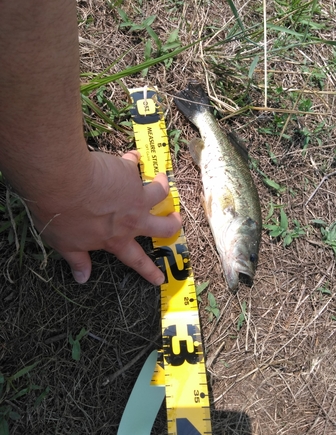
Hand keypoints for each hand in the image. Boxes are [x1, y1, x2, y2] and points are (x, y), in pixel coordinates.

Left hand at [29, 150, 180, 284]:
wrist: (65, 182)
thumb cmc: (61, 215)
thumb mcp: (65, 244)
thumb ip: (78, 260)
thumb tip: (82, 277)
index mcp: (116, 239)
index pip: (136, 259)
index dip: (149, 271)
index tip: (160, 279)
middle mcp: (131, 219)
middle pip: (163, 226)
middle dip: (173, 224)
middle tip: (176, 220)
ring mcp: (134, 195)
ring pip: (160, 192)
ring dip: (162, 185)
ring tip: (161, 179)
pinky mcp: (130, 172)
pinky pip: (134, 163)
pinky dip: (133, 159)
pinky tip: (130, 155)